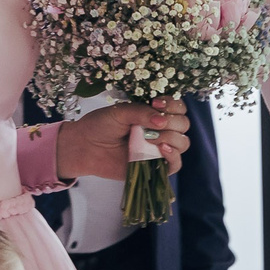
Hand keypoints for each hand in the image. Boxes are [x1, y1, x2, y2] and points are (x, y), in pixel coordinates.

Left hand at [56, 99, 189, 181]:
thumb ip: (141, 112)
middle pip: (184, 124)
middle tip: (153, 124)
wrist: (84, 147)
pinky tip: (161, 149)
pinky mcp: (155, 166)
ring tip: (150, 138)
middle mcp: (161, 130)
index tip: (157, 103)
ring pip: (183, 143)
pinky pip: (175, 165)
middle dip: (172, 121)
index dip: (173, 104)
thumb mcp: (119, 112)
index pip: (179, 107)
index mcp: (154, 113)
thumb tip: (162, 120)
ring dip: (171, 138)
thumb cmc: (100, 125)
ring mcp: (159, 149)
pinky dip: (173, 157)